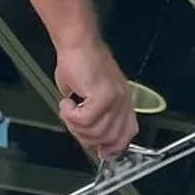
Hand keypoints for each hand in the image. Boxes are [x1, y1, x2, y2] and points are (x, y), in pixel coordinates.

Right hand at [55, 38, 138, 159]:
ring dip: (75, 125)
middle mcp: (123, 101)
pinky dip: (70, 115)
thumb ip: (94, 114)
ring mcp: (115, 99)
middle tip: (72, 122)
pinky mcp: (103, 96)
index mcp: (123, 101)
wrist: (77, 42)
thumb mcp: (90, 93)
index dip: (114, 147)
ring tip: (68, 108)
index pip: (127, 133)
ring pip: (95, 132)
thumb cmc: (80, 62)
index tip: (101, 152)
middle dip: (85, 137)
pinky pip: (85, 120)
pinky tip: (67, 103)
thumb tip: (88, 136)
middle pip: (109, 138)